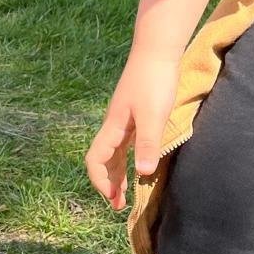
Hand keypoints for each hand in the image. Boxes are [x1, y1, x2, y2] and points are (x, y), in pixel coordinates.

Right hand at [85, 47, 181, 210]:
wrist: (157, 50)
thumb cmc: (154, 81)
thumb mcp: (153, 116)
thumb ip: (147, 144)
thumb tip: (141, 174)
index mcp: (114, 127)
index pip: (96, 160)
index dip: (101, 182)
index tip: (114, 199)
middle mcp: (115, 125)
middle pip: (103, 159)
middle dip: (108, 183)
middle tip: (119, 204)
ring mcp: (124, 119)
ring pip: (113, 152)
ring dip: (117, 172)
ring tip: (126, 190)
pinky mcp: (135, 113)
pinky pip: (124, 143)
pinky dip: (127, 158)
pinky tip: (138, 162)